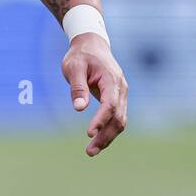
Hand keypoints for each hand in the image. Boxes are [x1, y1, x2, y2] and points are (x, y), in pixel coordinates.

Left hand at [61, 33, 127, 156]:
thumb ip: (78, 87)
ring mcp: (121, 94)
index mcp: (112, 79)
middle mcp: (120, 88)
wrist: (92, 44)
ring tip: (92, 151)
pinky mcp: (116, 99)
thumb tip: (79, 109)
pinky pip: (116, 118)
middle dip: (105, 136)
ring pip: (120, 121)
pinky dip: (109, 130)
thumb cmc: (81, 55)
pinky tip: (98, 141)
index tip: (89, 133)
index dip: (100, 120)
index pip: (109, 104)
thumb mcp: (74, 67)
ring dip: (108, 137)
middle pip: (118, 117)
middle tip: (90, 151)